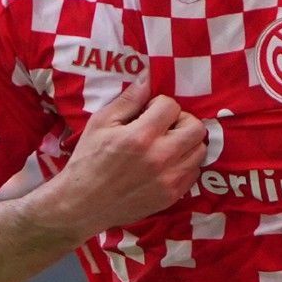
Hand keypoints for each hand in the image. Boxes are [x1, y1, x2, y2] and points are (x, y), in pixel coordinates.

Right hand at [40, 76, 205, 239]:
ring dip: (186, 142)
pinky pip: (195, 172)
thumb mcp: (100, 123)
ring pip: (200, 150)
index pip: (171, 106)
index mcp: (140, 136)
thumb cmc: (87, 160)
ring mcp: (169, 180)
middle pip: (196, 127)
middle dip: (181, 120)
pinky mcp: (172, 196)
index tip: (147, 112)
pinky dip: (185, 163)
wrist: (82, 204)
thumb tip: (147, 77)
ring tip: (167, 144)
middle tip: (164, 126)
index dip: (159, 104)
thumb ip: (128, 100)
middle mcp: (160, 158)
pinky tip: (167, 163)